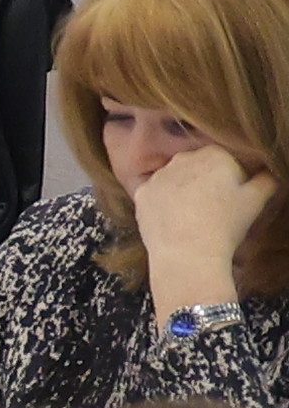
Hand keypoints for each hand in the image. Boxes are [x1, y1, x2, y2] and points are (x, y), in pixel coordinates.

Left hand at [131, 142, 276, 314]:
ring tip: (190, 216)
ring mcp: (158, 176)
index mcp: (214, 154)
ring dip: (181, 190)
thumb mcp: (256, 199)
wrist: (187, 253)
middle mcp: (182, 159)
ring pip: (174, 179)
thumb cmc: (226, 224)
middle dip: (204, 181)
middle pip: (196, 167)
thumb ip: (266, 179)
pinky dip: (162, 203)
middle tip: (211, 207)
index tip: (232, 197)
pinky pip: (154, 194)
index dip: (230, 178)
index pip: (225, 160)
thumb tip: (268, 172)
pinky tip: (172, 219)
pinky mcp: (141, 194)